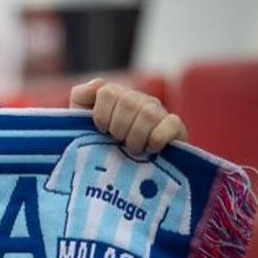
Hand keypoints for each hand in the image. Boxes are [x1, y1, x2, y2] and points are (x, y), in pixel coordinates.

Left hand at [70, 78, 187, 154]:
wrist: (123, 174)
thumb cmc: (99, 145)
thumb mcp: (82, 121)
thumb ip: (81, 97)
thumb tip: (98, 83)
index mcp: (117, 96)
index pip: (108, 92)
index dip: (101, 115)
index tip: (102, 131)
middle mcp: (140, 100)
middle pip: (127, 102)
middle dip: (118, 128)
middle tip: (117, 142)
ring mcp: (159, 112)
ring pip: (148, 114)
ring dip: (136, 136)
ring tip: (131, 149)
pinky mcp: (176, 127)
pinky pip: (171, 123)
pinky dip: (157, 139)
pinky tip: (150, 149)